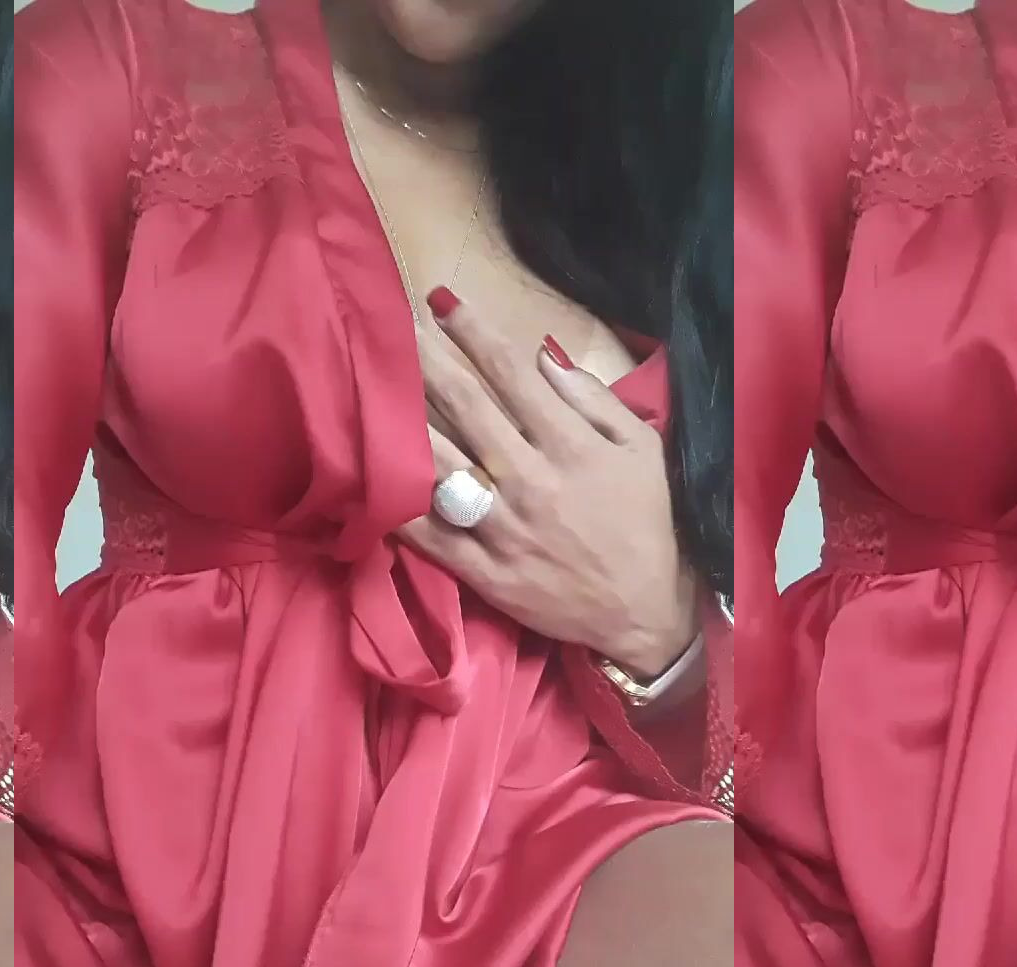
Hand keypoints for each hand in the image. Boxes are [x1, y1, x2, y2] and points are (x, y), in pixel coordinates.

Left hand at [400, 289, 697, 677]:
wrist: (648, 614)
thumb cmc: (651, 524)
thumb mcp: (643, 450)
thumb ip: (594, 401)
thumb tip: (543, 358)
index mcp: (570, 444)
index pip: (511, 372)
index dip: (473, 331)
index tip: (442, 300)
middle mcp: (530, 478)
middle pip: (465, 405)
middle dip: (426, 358)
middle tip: (391, 323)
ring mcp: (503, 527)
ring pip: (439, 464)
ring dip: (402, 420)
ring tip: (370, 385)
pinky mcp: (485, 573)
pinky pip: (431, 536)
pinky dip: (397, 507)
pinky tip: (366, 476)